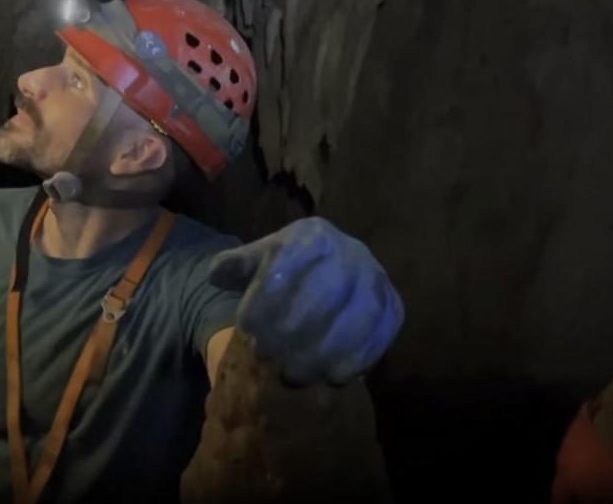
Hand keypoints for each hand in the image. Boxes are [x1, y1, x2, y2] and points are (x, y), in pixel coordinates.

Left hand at [209, 217, 403, 385]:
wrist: (334, 273)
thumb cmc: (286, 271)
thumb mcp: (257, 261)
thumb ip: (235, 266)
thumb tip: (217, 273)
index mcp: (314, 236)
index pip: (288, 266)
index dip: (265, 300)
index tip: (246, 328)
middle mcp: (351, 251)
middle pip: (323, 294)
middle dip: (291, 331)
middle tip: (267, 356)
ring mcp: (377, 280)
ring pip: (354, 319)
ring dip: (321, 352)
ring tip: (292, 374)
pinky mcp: (394, 308)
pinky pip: (379, 336)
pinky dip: (354, 361)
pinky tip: (330, 377)